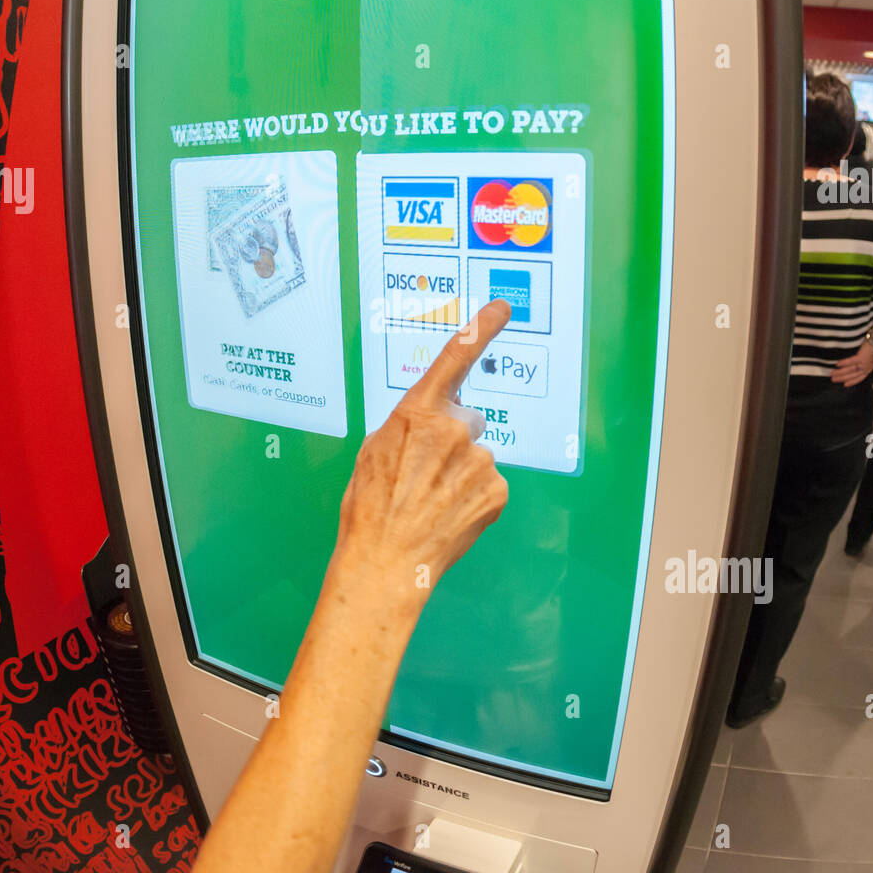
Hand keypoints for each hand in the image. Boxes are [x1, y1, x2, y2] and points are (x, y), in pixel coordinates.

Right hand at [330, 300, 512, 619]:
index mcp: (417, 414)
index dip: (481, 330)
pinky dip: (472, 498)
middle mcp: (454, 430)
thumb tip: (427, 427)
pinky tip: (448, 514)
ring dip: (459, 474)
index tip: (502, 309)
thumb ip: (407, 429)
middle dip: (450, 444)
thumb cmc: (370, 510)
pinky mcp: (496, 490)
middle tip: (422, 478)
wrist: (385, 563)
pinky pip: (487, 483)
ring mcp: (479, 461)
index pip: (454, 360)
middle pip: (464, 422)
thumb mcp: (374, 452)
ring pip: (475, 456)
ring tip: (429, 503)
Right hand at [831, 341, 872, 387]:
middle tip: (833, 379)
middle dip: (842, 378)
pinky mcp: (861, 357)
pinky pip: (850, 361)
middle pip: (852, 375)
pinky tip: (837, 364)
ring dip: (840, 372)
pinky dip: (843, 363)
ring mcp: (864, 363)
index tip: (844, 385)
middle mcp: (866, 368)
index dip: (852, 382)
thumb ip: (868, 360)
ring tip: (832, 373)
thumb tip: (868, 363)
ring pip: (850, 370)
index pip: (859, 378)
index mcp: (869, 368)